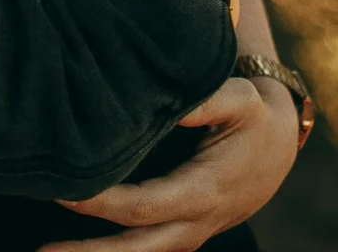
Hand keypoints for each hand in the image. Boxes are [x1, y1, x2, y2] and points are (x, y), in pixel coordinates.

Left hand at [40, 77, 300, 250]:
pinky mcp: (176, 238)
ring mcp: (185, 237)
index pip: (142, 206)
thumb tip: (162, 102)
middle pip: (133, 249)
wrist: (275, 151)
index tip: (62, 189)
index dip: (100, 202)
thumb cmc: (251, 120)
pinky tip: (72, 250)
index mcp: (202, 192)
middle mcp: (192, 224)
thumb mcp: (239, 100)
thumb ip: (202, 100)